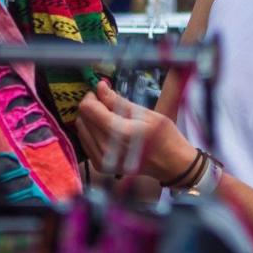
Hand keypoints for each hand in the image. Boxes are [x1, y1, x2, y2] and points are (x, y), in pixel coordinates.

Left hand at [75, 81, 197, 181]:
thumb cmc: (163, 135)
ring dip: (91, 120)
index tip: (102, 92)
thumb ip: (118, 101)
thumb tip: (100, 86)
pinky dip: (92, 132)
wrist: (170, 164)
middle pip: (82, 118)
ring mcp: (102, 160)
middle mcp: (106, 148)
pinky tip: (107, 131)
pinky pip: (85, 142)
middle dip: (92, 106)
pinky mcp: (100, 166)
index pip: (89, 109)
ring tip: (109, 118)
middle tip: (107, 104)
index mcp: (119, 132)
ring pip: (81, 130)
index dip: (92, 97)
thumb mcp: (146, 113)